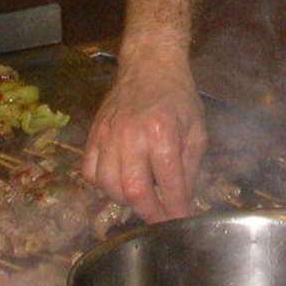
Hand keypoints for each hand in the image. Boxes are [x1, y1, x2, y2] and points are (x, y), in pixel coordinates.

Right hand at [83, 46, 206, 221]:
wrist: (149, 64)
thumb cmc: (177, 96)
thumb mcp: (196, 129)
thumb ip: (190, 167)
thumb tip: (183, 200)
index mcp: (161, 133)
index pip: (169, 184)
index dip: (177, 209)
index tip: (183, 221)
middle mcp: (131, 135)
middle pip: (133, 191)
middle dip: (150, 213)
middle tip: (162, 218)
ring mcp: (107, 135)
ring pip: (108, 186)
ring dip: (126, 201)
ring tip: (142, 198)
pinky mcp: (93, 134)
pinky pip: (89, 172)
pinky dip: (102, 185)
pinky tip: (118, 182)